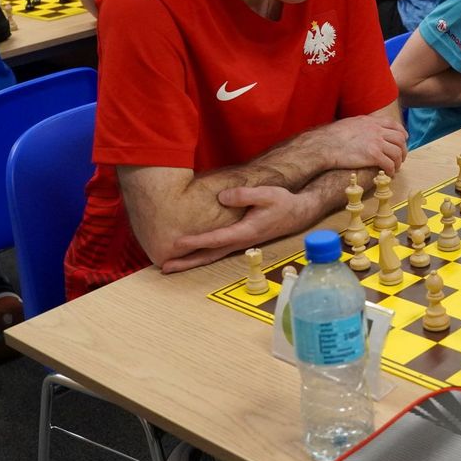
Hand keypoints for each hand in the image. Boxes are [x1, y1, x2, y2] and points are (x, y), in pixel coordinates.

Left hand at [160, 186, 298, 272]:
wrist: (296, 213)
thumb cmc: (282, 202)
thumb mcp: (267, 194)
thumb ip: (245, 195)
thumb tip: (222, 197)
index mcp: (245, 232)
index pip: (216, 239)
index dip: (196, 241)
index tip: (178, 242)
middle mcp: (240, 242)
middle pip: (209, 255)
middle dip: (186, 262)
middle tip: (164, 266)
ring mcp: (239, 243)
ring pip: (211, 256)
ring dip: (190, 261)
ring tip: (170, 265)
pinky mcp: (238, 240)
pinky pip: (216, 251)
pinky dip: (200, 255)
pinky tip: (190, 254)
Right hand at [317, 114, 407, 173]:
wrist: (324, 145)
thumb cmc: (332, 136)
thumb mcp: (351, 123)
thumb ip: (362, 126)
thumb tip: (364, 130)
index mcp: (371, 121)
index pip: (395, 125)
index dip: (402, 134)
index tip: (403, 141)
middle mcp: (376, 130)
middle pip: (400, 139)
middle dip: (403, 150)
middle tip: (400, 158)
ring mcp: (376, 142)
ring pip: (397, 152)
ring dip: (398, 162)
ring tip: (394, 168)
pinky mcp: (373, 155)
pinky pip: (389, 164)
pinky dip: (391, 170)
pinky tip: (388, 174)